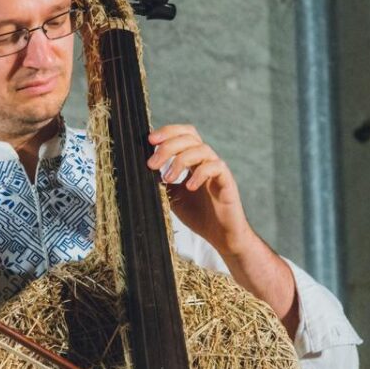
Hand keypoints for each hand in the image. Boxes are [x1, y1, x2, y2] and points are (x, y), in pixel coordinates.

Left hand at [146, 124, 250, 255]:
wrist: (220, 236)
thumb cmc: (198, 215)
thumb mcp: (173, 196)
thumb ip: (162, 182)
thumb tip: (142, 171)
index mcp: (193, 161)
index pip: (183, 134)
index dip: (168, 132)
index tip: (150, 140)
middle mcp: (206, 161)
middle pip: (190, 137)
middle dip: (168, 146)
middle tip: (152, 164)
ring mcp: (217, 169)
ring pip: (202, 149)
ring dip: (181, 160)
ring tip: (168, 178)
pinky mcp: (227, 181)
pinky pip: (215, 167)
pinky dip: (200, 174)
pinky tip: (189, 187)